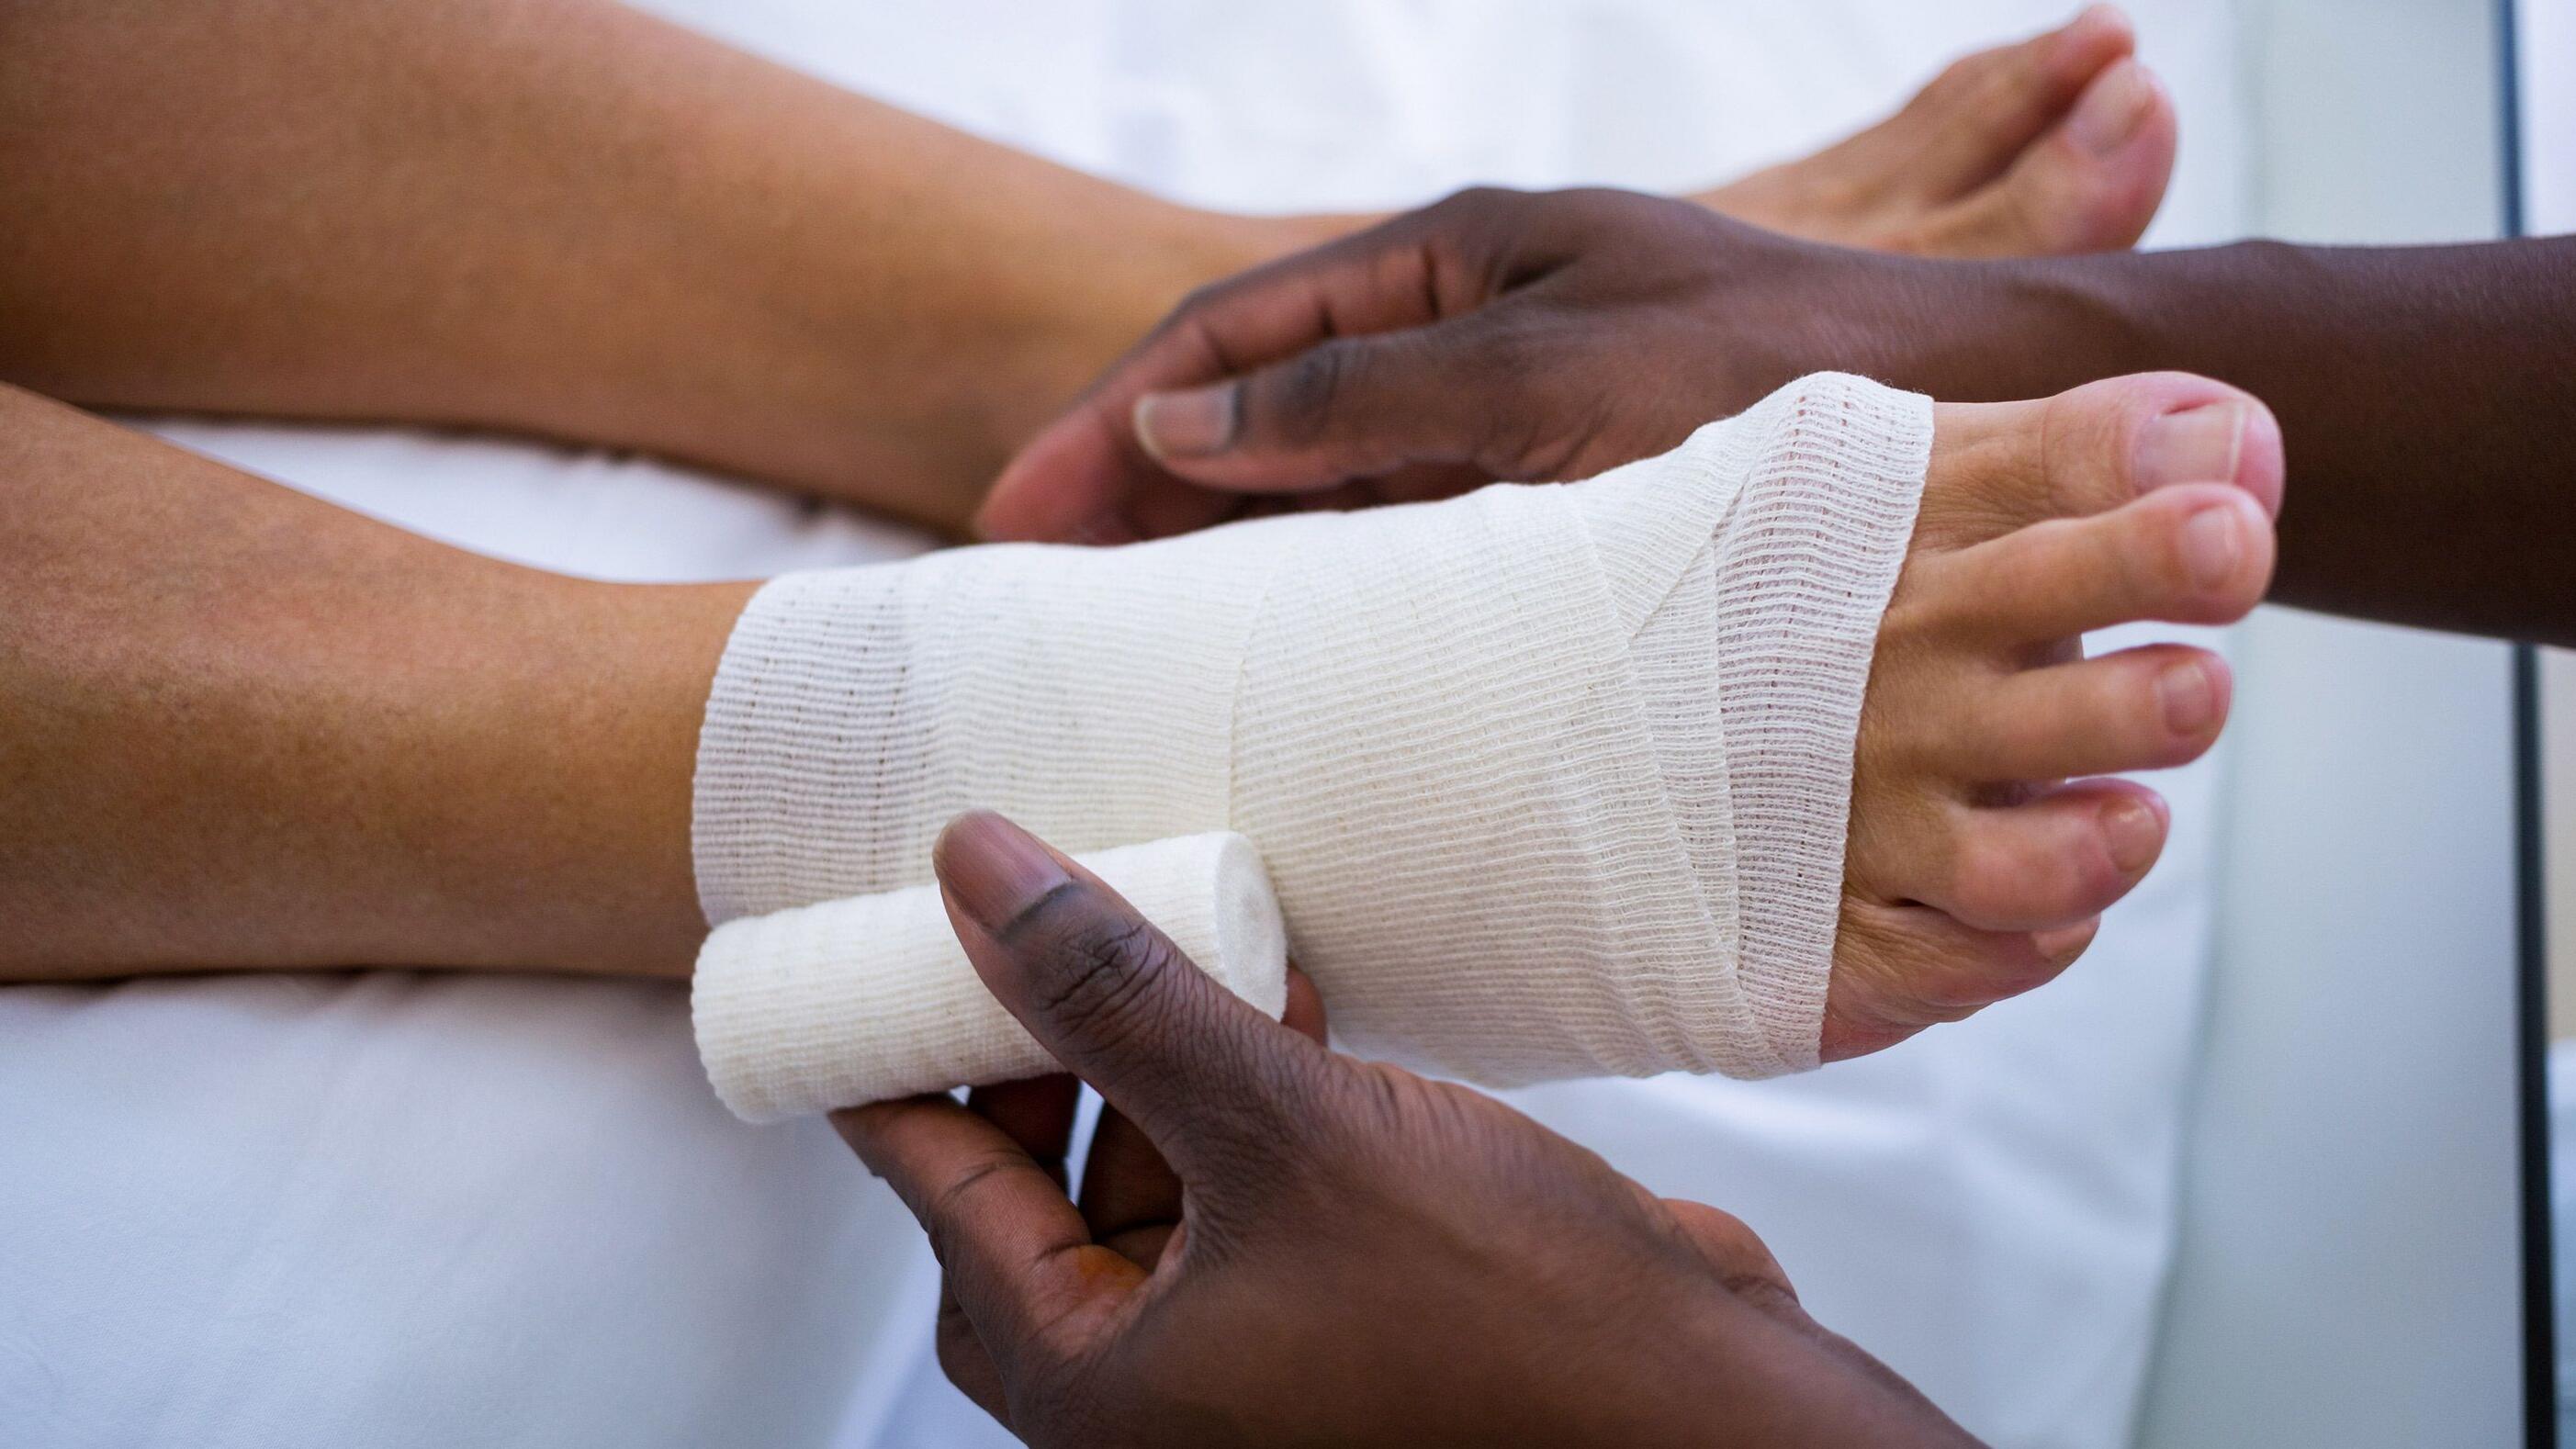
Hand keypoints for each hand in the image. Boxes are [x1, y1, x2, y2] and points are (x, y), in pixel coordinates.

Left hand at [834, 811, 1979, 1447]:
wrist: (1709, 1409)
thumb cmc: (1511, 1324)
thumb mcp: (1286, 1127)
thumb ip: (1118, 998)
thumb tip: (978, 877)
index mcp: (1096, 1379)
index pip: (935, 1190)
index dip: (898, 1059)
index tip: (871, 958)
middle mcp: (1161, 1386)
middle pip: (1038, 1188)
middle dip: (1046, 1052)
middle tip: (1038, 930)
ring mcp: (1258, 1353)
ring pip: (1155, 1180)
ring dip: (1161, 1060)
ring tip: (1180, 938)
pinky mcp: (1347, 1312)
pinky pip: (1255, 1188)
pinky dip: (1253, 1096)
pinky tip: (1296, 999)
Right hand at [977, 186, 1964, 543]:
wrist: (1973, 423)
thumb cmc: (1782, 388)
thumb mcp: (1554, 384)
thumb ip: (1365, 402)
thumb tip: (1184, 420)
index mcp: (1453, 264)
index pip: (1228, 338)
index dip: (1111, 423)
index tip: (1016, 517)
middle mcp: (1467, 327)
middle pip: (1254, 408)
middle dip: (1138, 491)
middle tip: (1040, 596)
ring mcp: (1507, 410)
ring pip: (1316, 479)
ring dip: (1216, 545)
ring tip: (1121, 641)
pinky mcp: (1552, 491)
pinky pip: (1396, 532)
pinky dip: (1316, 583)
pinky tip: (1272, 653)